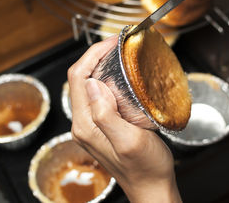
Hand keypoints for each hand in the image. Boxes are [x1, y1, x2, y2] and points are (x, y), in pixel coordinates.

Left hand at [67, 36, 181, 202]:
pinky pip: (97, 94)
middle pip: (80, 77)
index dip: (92, 54)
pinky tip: (122, 75)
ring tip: (119, 53)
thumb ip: (105, 115)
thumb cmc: (145, 168)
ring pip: (88, 84)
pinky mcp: (100, 124)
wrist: (150, 186)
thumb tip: (93, 84)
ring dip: (101, 64)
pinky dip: (107, 77)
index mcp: (85, 124)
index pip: (79, 77)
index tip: (112, 42)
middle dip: (95, 55)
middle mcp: (83, 122)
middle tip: (117, 43)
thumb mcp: (128, 141)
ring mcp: (90, 124)